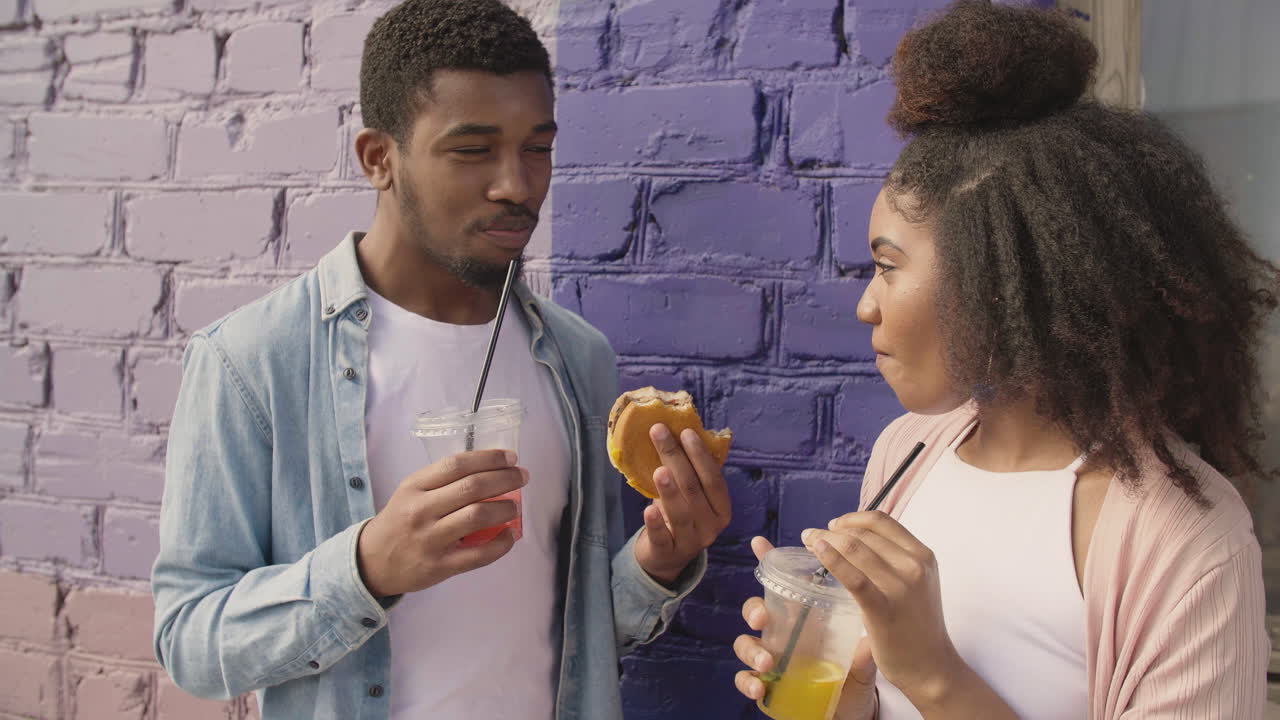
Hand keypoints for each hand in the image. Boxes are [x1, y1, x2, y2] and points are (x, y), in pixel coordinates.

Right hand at [356, 449, 527, 597]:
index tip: (510, 458)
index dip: (489, 458)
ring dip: (506, 508)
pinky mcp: (440, 566)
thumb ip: (443, 481)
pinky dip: (501, 544)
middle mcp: (421, 510)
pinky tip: (509, 535)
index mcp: (414, 486)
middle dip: (506, 479)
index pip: (457, 464)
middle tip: (522, 477)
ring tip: (515, 506)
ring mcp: (430, 539)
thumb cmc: (400, 521)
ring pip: (477, 517)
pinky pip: (479, 555)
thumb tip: (491, 470)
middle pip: (472, 487)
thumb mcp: (411, 492)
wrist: (372, 562)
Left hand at [633, 424, 731, 584]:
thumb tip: (674, 431)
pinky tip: (647, 508)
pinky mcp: (668, 553)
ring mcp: (691, 542)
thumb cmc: (679, 516)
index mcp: (722, 509)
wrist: (666, 557)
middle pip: (694, 489)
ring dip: (670, 490)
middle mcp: (711, 526)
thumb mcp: (691, 497)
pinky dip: (655, 523)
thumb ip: (690, 474)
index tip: (685, 431)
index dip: (700, 455)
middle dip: (676, 458)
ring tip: (659, 470)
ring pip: (681, 513)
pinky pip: (662, 537)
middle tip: (659, 433)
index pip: (714, 479)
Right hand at [732, 537, 877, 719]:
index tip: (759, 542)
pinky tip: (758, 686)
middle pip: (757, 609)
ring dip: (751, 649)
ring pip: (745, 643)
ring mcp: (772, 656)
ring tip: (767, 662)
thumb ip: (865, 642)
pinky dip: (747, 681)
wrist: (852, 707)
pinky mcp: (767, 684)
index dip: (767, 561)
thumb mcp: (863, 652)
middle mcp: (783, 633)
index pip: (783, 584)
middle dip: (753, 609)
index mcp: (805, 616)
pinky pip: (746, 678)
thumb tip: (868, 635)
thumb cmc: (853, 672)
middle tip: (763, 617)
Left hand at [802, 511, 959, 706]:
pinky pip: (853, 576)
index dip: (852, 518)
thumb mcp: (916, 582)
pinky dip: (831, 558)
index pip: (881, 521)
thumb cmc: (917, 625)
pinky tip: (817, 551)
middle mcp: (915, 565)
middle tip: (812, 536)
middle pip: (863, 533)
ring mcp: (900, 587)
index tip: (833, 525)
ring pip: (855, 548)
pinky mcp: (883, 608)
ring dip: (824, 541)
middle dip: (832, 531)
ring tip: (809, 543)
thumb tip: (855, 540)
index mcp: (922, 555)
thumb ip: (894, 560)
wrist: (932, 667)